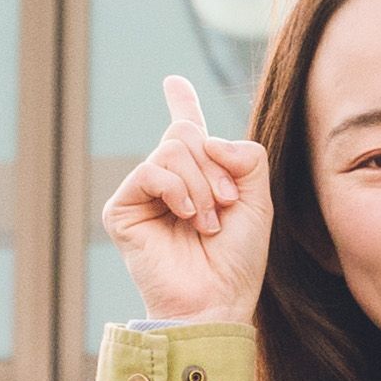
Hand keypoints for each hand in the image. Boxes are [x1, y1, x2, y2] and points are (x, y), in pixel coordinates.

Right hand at [102, 72, 271, 324]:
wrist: (217, 299)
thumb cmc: (237, 259)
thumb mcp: (257, 199)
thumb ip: (244, 156)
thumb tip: (204, 137)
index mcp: (198, 177)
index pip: (187, 131)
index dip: (182, 103)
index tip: (173, 81)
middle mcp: (167, 181)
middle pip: (186, 132)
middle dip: (214, 165)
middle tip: (225, 204)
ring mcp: (143, 194)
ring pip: (172, 148)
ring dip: (201, 184)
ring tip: (208, 222)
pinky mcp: (122, 210)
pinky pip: (150, 170)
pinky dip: (177, 189)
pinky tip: (187, 216)